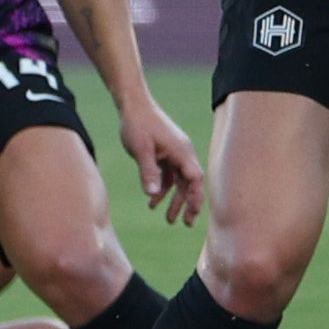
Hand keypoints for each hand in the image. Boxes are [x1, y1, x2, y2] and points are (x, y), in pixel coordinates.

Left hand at [115, 98, 204, 225]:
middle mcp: (182, 153)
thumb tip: (151, 195)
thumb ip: (148, 172)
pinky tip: (152, 202)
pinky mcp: (165, 153)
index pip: (195, 179)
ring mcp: (174, 153)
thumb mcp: (141, 150)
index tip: (193, 214)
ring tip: (168, 219)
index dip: (196, 197)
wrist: (133, 104)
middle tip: (185, 223)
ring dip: (175, 199)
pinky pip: (169, 175)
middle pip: (190, 182)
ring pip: (180, 181)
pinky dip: (163, 189)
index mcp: (182, 152)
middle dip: (189, 203)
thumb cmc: (138, 124)